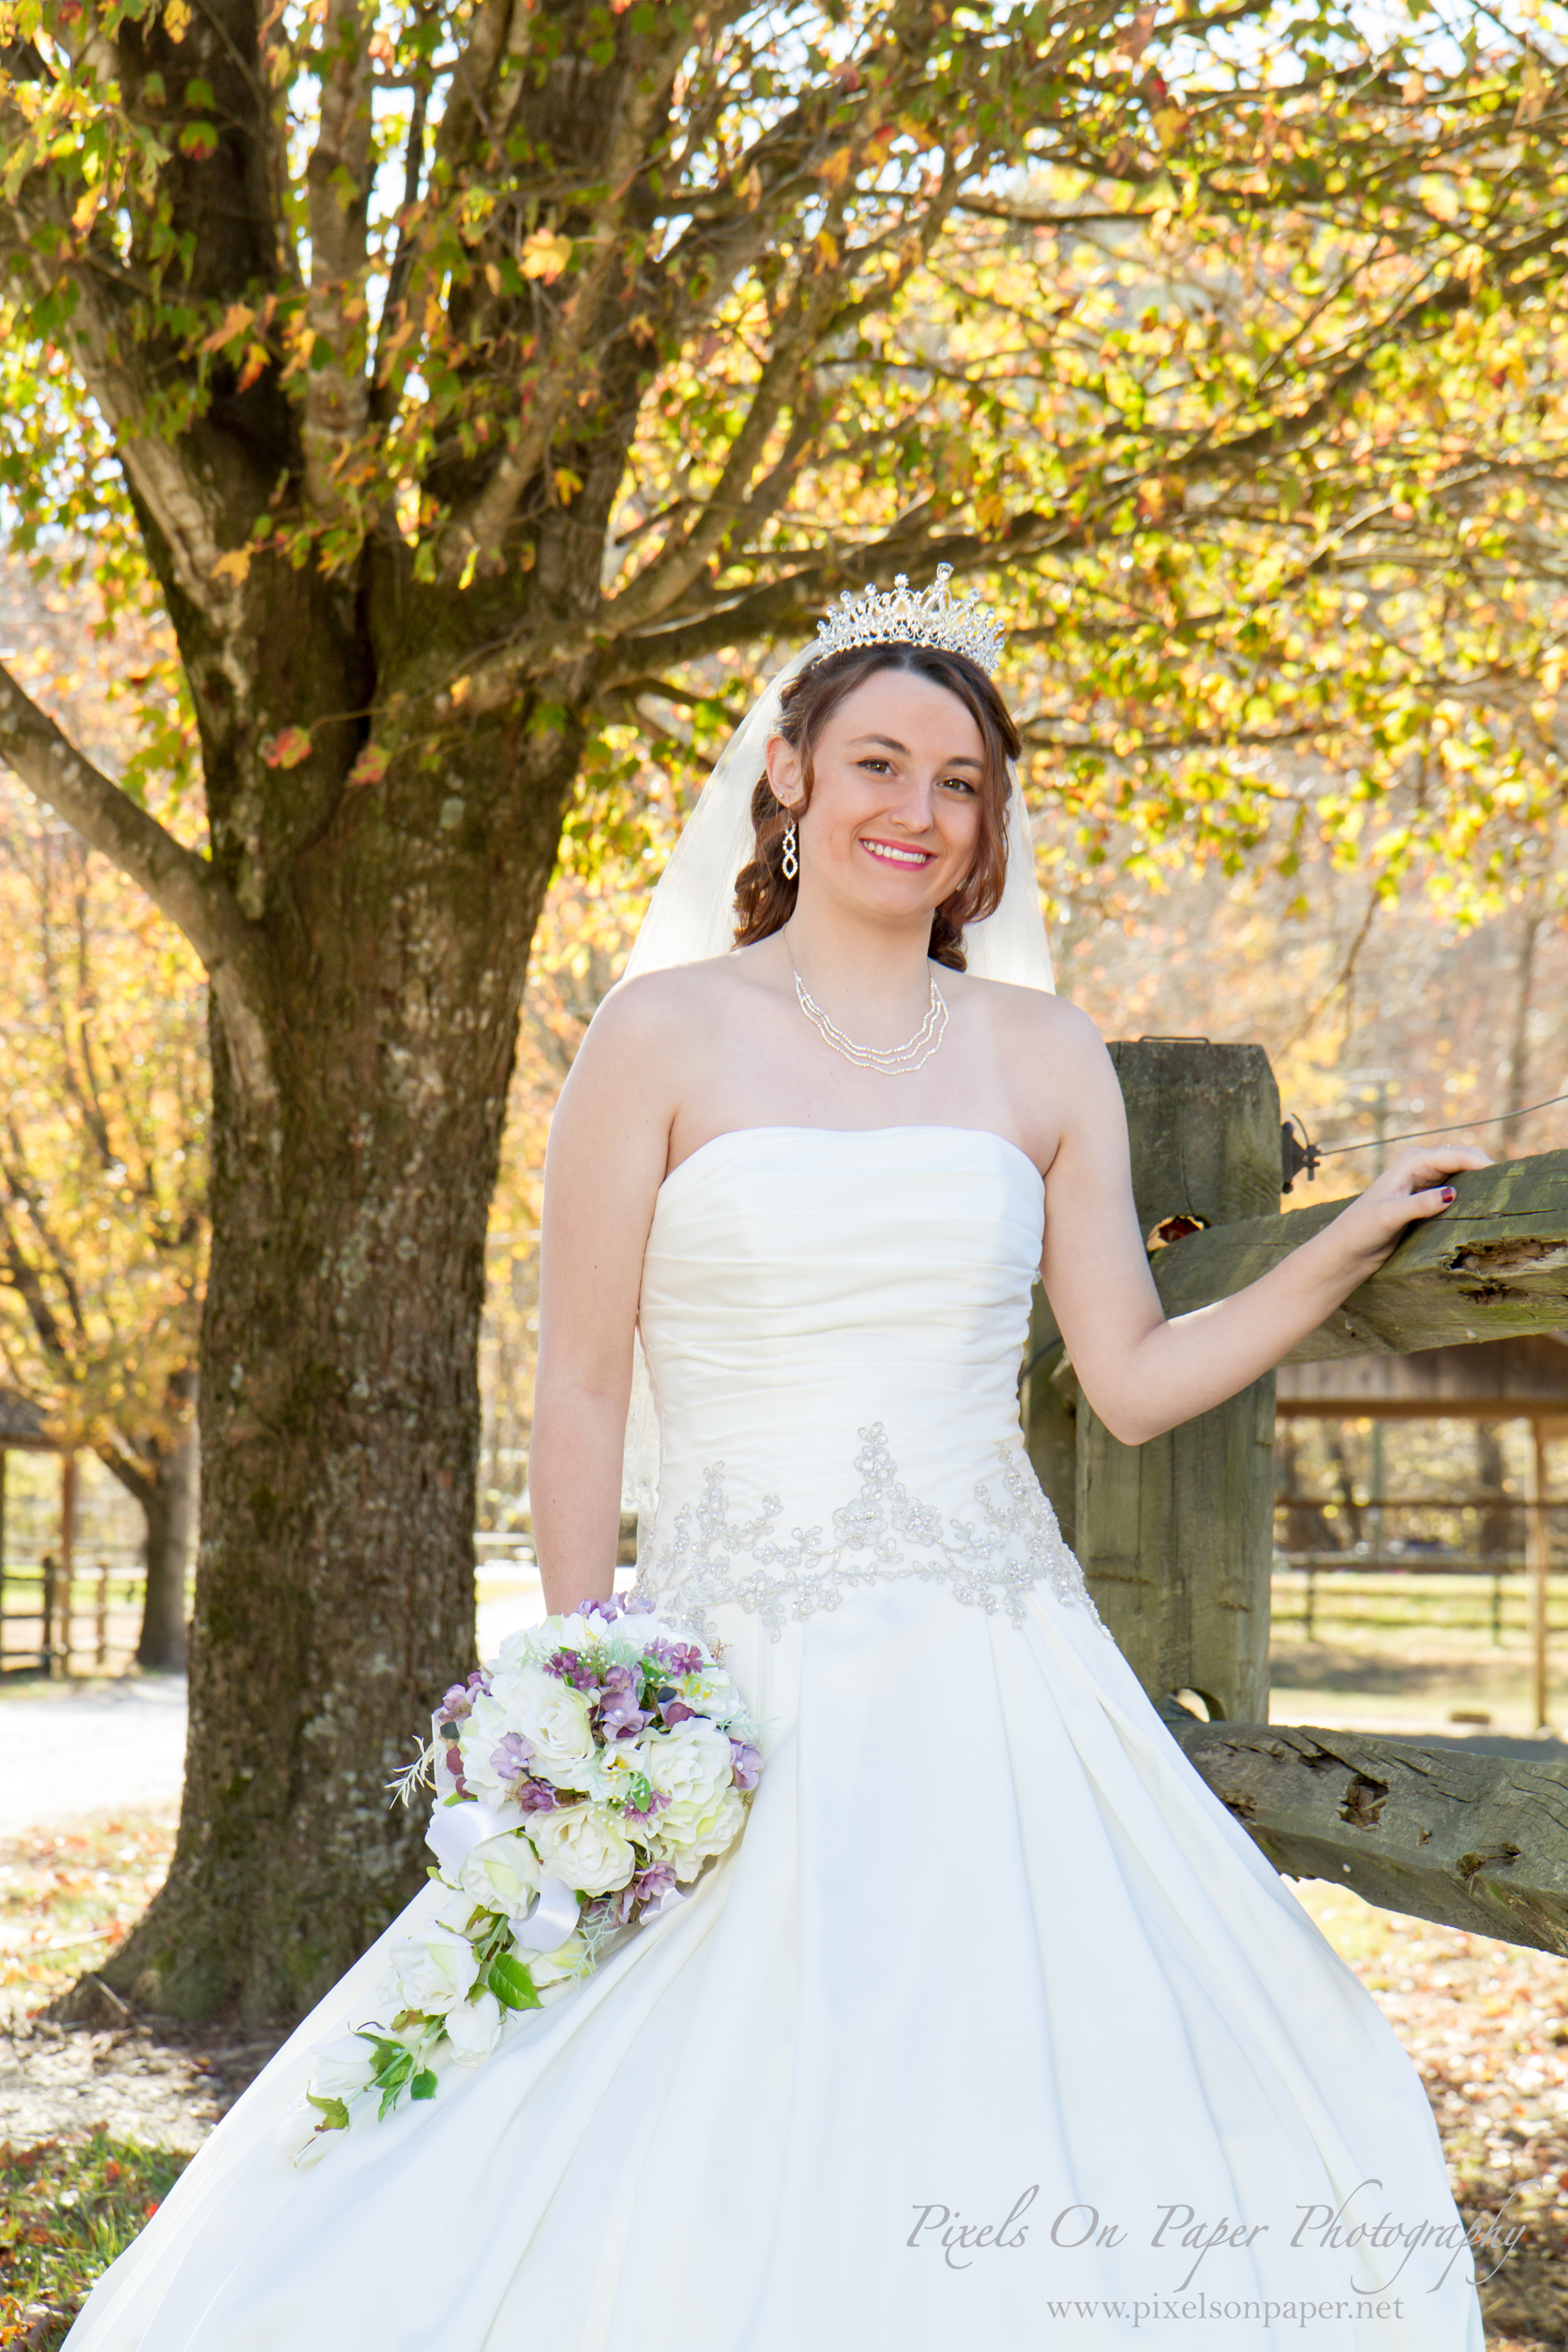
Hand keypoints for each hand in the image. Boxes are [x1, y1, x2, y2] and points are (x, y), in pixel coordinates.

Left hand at [1327, 1142, 1492, 1276]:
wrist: (1347, 1249)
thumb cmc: (1361, 1230)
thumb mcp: (1389, 1216)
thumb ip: (1419, 1204)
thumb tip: (1451, 1194)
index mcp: (1412, 1161)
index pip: (1456, 1155)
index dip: (1482, 1163)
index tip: (1505, 1178)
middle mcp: (1421, 1166)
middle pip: (1465, 1159)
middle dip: (1485, 1169)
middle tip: (1507, 1190)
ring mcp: (1426, 1181)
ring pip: (1463, 1174)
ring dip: (1480, 1182)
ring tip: (1500, 1199)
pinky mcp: (1428, 1198)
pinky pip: (1457, 1190)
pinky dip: (1471, 1194)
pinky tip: (1483, 1207)